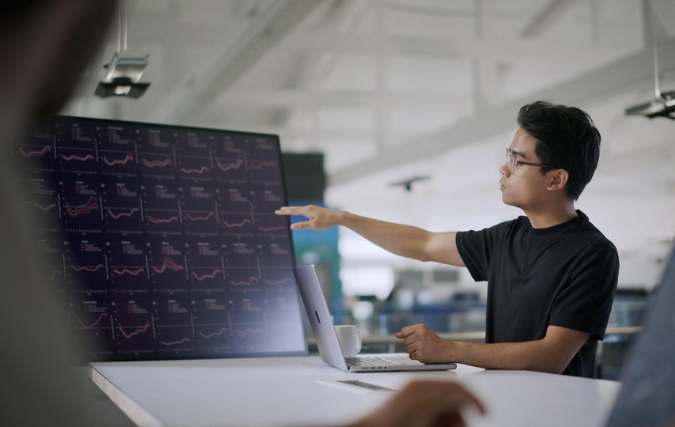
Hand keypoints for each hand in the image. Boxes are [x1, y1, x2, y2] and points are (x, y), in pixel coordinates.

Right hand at [275, 205, 341, 230]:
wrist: (337, 217)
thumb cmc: (326, 222)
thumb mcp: (313, 226)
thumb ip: (302, 225)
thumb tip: (291, 226)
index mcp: (307, 211)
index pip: (293, 211)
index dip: (284, 212)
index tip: (277, 211)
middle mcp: (309, 208)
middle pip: (295, 208)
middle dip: (287, 209)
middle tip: (279, 209)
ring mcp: (312, 208)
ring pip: (300, 209)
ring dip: (293, 209)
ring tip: (287, 210)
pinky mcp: (316, 210)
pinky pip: (304, 210)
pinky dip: (299, 211)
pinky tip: (300, 212)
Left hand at [348, 380, 485, 426]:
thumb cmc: (392, 420)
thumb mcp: (426, 406)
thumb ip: (447, 396)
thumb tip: (464, 394)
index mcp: (424, 385)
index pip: (457, 385)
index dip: (474, 397)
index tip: (484, 410)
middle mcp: (420, 392)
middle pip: (451, 400)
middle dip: (461, 415)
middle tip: (462, 426)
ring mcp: (415, 402)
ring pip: (444, 410)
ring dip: (451, 420)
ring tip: (450, 426)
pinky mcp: (410, 412)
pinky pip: (433, 415)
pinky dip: (440, 422)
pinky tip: (438, 426)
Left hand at [396, 324, 455, 363]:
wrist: (445, 350)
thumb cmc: (433, 341)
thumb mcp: (422, 332)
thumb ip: (409, 332)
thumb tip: (397, 335)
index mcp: (421, 327)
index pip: (403, 331)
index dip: (406, 336)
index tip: (413, 338)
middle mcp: (421, 335)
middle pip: (404, 341)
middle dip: (410, 344)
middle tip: (420, 344)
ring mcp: (421, 345)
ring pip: (407, 349)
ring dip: (412, 351)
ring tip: (422, 349)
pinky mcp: (421, 355)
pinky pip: (411, 356)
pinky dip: (415, 356)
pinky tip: (423, 354)